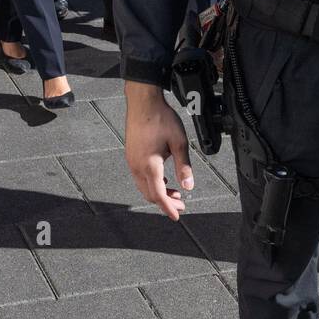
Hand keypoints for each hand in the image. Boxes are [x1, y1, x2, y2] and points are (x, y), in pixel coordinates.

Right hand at [125, 82, 194, 220]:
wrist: (143, 102)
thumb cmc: (160, 118)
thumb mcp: (179, 143)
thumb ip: (184, 166)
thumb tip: (188, 185)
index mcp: (149, 165)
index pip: (158, 195)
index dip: (168, 208)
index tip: (176, 215)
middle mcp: (137, 166)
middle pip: (149, 194)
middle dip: (165, 201)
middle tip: (181, 203)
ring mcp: (131, 161)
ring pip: (143, 186)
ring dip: (158, 191)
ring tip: (174, 191)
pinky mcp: (130, 155)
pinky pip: (139, 176)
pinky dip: (151, 183)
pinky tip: (162, 178)